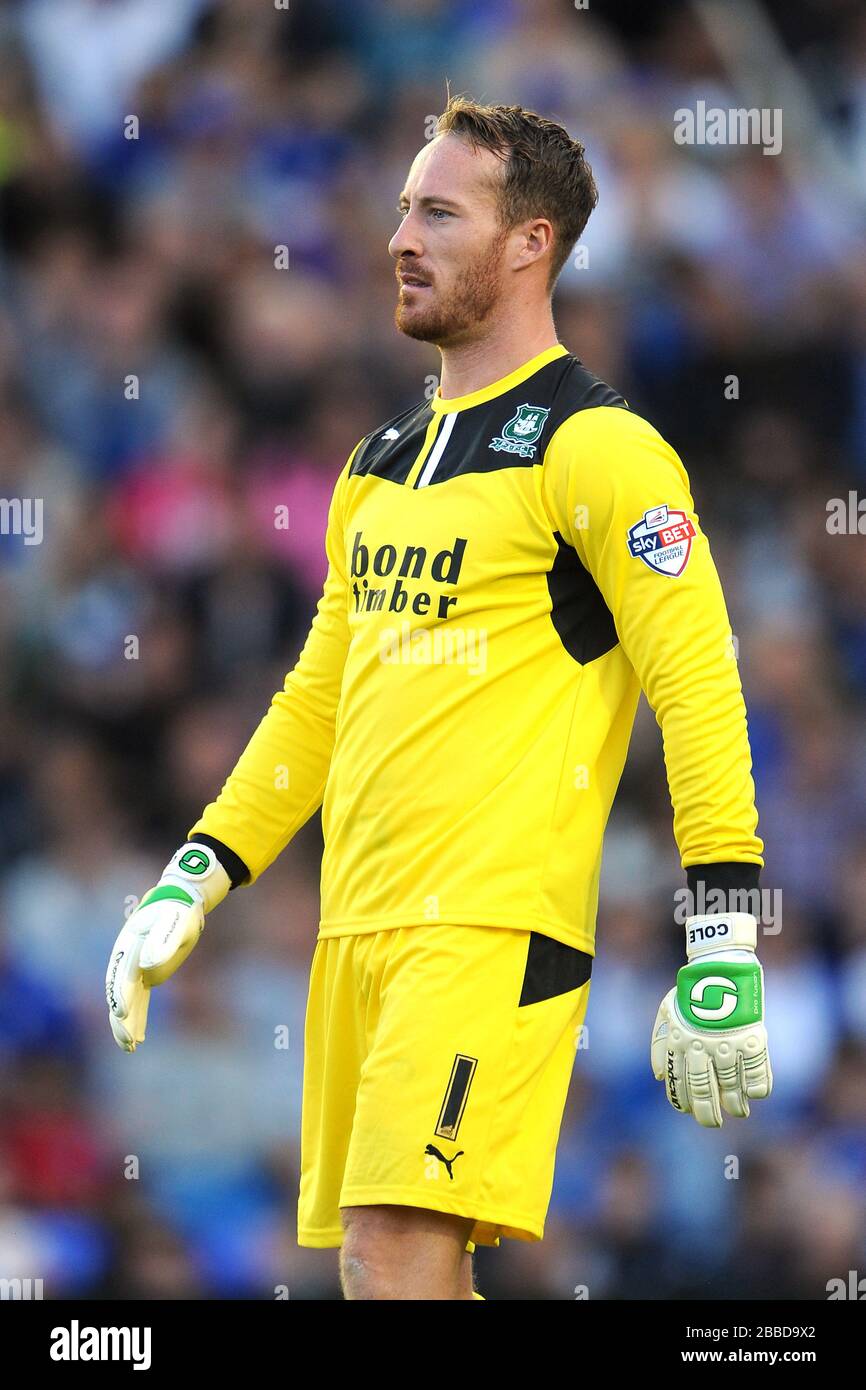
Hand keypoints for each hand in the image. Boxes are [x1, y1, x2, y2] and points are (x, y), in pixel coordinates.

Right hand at [105, 842, 229, 1051]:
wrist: (180, 901)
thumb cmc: (179, 911)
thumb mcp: (176, 922)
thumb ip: (163, 942)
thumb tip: (146, 966)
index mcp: (130, 945)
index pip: (122, 976)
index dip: (121, 996)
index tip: (124, 1015)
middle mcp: (127, 958)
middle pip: (119, 993)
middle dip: (122, 1019)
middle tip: (128, 1042)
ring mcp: (134, 967)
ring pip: (126, 1000)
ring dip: (127, 1023)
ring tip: (130, 1047)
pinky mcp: (144, 973)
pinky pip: (137, 999)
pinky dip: (137, 1016)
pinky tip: (139, 1035)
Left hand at [651, 913, 771, 1126]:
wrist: (719, 967)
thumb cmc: (691, 991)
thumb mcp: (667, 1012)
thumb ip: (660, 1045)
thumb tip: (658, 1077)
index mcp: (680, 1041)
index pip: (679, 1081)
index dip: (683, 1101)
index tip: (688, 1111)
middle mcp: (702, 1046)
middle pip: (704, 1090)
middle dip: (707, 1113)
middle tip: (712, 1123)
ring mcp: (728, 1043)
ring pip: (732, 1087)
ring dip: (735, 1104)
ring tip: (739, 1111)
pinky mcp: (752, 1038)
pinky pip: (758, 1072)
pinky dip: (758, 1087)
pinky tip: (755, 1093)